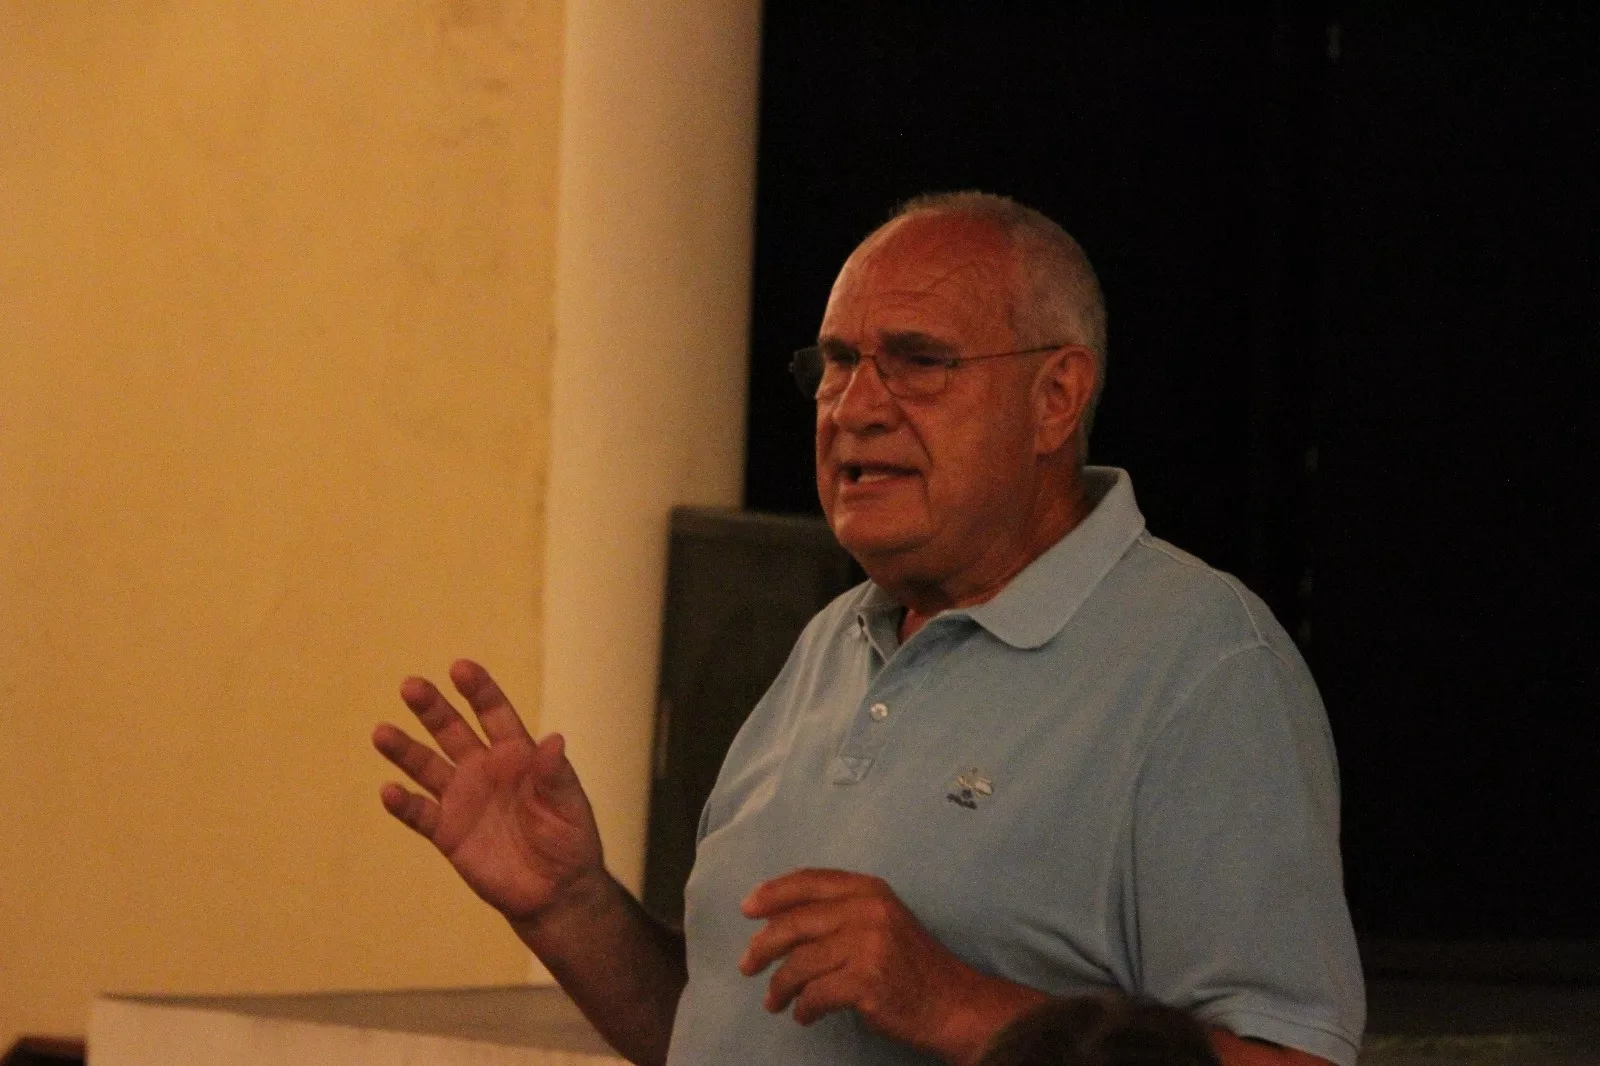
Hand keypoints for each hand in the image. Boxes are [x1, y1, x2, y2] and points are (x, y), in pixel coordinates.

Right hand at [373, 659, 604, 922]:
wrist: (555, 891)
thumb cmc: (569, 840)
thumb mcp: (568, 806)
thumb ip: (556, 775)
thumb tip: (555, 740)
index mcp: (517, 754)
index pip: (494, 713)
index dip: (479, 690)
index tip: (460, 667)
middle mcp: (484, 769)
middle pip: (452, 731)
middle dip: (432, 708)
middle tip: (411, 685)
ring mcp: (462, 799)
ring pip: (427, 766)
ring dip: (404, 750)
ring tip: (382, 732)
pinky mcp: (447, 832)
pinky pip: (420, 813)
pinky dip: (403, 803)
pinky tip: (389, 791)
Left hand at [738, 869, 1044, 1063]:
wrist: (953, 1003)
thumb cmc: (912, 964)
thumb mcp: (881, 920)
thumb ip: (840, 912)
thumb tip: (778, 919)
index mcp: (869, 890)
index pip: (810, 881)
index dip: (774, 892)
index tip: (748, 908)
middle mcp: (868, 910)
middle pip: (795, 922)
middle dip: (763, 946)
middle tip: (746, 965)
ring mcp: (868, 945)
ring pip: (800, 963)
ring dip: (780, 986)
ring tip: (774, 1002)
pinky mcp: (866, 981)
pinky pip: (815, 994)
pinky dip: (803, 1008)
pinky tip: (803, 1015)